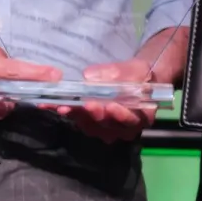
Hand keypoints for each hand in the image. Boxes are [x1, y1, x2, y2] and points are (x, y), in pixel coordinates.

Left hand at [64, 28, 188, 142]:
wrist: (133, 82)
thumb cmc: (138, 76)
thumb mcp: (134, 68)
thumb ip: (116, 73)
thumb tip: (89, 76)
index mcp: (142, 116)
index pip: (131, 120)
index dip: (120, 115)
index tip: (110, 106)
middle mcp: (125, 129)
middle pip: (108, 125)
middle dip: (94, 114)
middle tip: (84, 104)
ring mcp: (109, 131)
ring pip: (92, 126)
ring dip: (78, 116)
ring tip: (65, 106)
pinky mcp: (94, 127)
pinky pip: (82, 123)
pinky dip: (71, 115)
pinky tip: (59, 106)